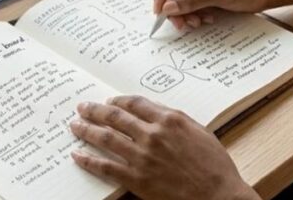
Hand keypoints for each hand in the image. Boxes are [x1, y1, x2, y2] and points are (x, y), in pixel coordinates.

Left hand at [69, 96, 259, 199]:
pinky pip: (106, 167)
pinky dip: (89, 160)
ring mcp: (142, 156)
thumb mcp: (200, 132)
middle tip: (82, 107)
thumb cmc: (214, 166)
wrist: (217, 195)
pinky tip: (78, 156)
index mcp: (169, 120)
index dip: (118, 101)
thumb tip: (158, 114)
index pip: (135, 103)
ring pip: (106, 138)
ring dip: (87, 130)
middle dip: (95, 110)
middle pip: (116, 116)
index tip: (109, 101)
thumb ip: (177, 121)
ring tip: (75, 126)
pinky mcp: (136, 179)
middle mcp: (152, 134)